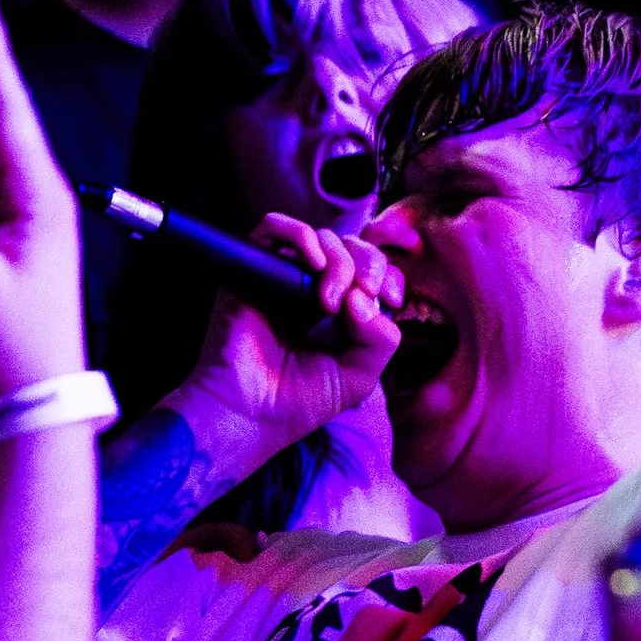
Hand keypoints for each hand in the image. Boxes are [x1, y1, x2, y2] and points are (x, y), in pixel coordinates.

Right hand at [170, 216, 403, 469]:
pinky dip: (300, 235)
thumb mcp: (359, 376)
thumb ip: (380, 339)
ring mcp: (283, 277)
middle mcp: (312, 289)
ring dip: (339, 260)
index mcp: (341, 312)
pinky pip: (273, 226)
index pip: (373, 271)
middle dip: (369, 264)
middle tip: (364, 293)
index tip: (391, 300)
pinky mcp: (252, 269)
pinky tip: (314, 265)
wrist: (249, 414)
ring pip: (322, 236)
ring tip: (330, 301)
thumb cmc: (297, 402)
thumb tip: (364, 297)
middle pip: (353, 246)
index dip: (389, 275)